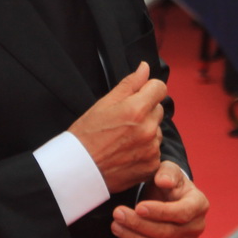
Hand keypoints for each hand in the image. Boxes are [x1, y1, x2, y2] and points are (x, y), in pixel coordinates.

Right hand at [68, 62, 166, 193]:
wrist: (78, 170)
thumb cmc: (86, 136)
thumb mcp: (104, 104)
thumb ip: (129, 84)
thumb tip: (145, 68)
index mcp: (136, 110)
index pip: (160, 88)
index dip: (148, 89)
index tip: (139, 95)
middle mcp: (148, 130)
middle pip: (158, 109)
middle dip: (146, 111)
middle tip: (124, 121)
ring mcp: (151, 150)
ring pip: (157, 131)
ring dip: (146, 131)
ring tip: (123, 139)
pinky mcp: (152, 166)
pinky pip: (155, 151)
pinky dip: (145, 151)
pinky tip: (127, 153)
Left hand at [111, 161, 208, 237]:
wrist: (168, 195)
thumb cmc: (168, 181)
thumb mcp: (169, 169)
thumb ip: (167, 172)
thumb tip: (164, 181)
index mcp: (198, 204)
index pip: (182, 213)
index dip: (160, 212)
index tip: (138, 207)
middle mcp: (195, 227)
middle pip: (168, 233)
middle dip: (140, 225)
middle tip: (118, 214)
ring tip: (116, 226)